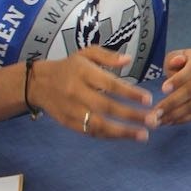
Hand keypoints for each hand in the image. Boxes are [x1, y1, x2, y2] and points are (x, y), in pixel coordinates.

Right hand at [27, 47, 156, 141]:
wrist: (37, 83)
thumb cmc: (69, 66)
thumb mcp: (86, 53)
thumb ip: (108, 56)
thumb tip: (129, 59)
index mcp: (83, 72)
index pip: (110, 84)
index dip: (130, 93)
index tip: (148, 100)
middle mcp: (77, 92)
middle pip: (106, 107)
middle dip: (131, 116)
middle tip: (153, 121)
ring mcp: (71, 110)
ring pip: (97, 124)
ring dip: (122, 132)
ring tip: (143, 135)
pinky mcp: (67, 122)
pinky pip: (89, 132)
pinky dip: (108, 136)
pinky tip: (124, 136)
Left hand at [154, 46, 190, 124]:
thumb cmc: (188, 62)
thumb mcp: (179, 55)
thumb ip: (174, 59)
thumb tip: (175, 63)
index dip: (178, 80)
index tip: (163, 89)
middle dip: (173, 102)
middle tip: (156, 112)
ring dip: (177, 114)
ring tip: (160, 120)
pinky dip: (186, 119)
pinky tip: (172, 121)